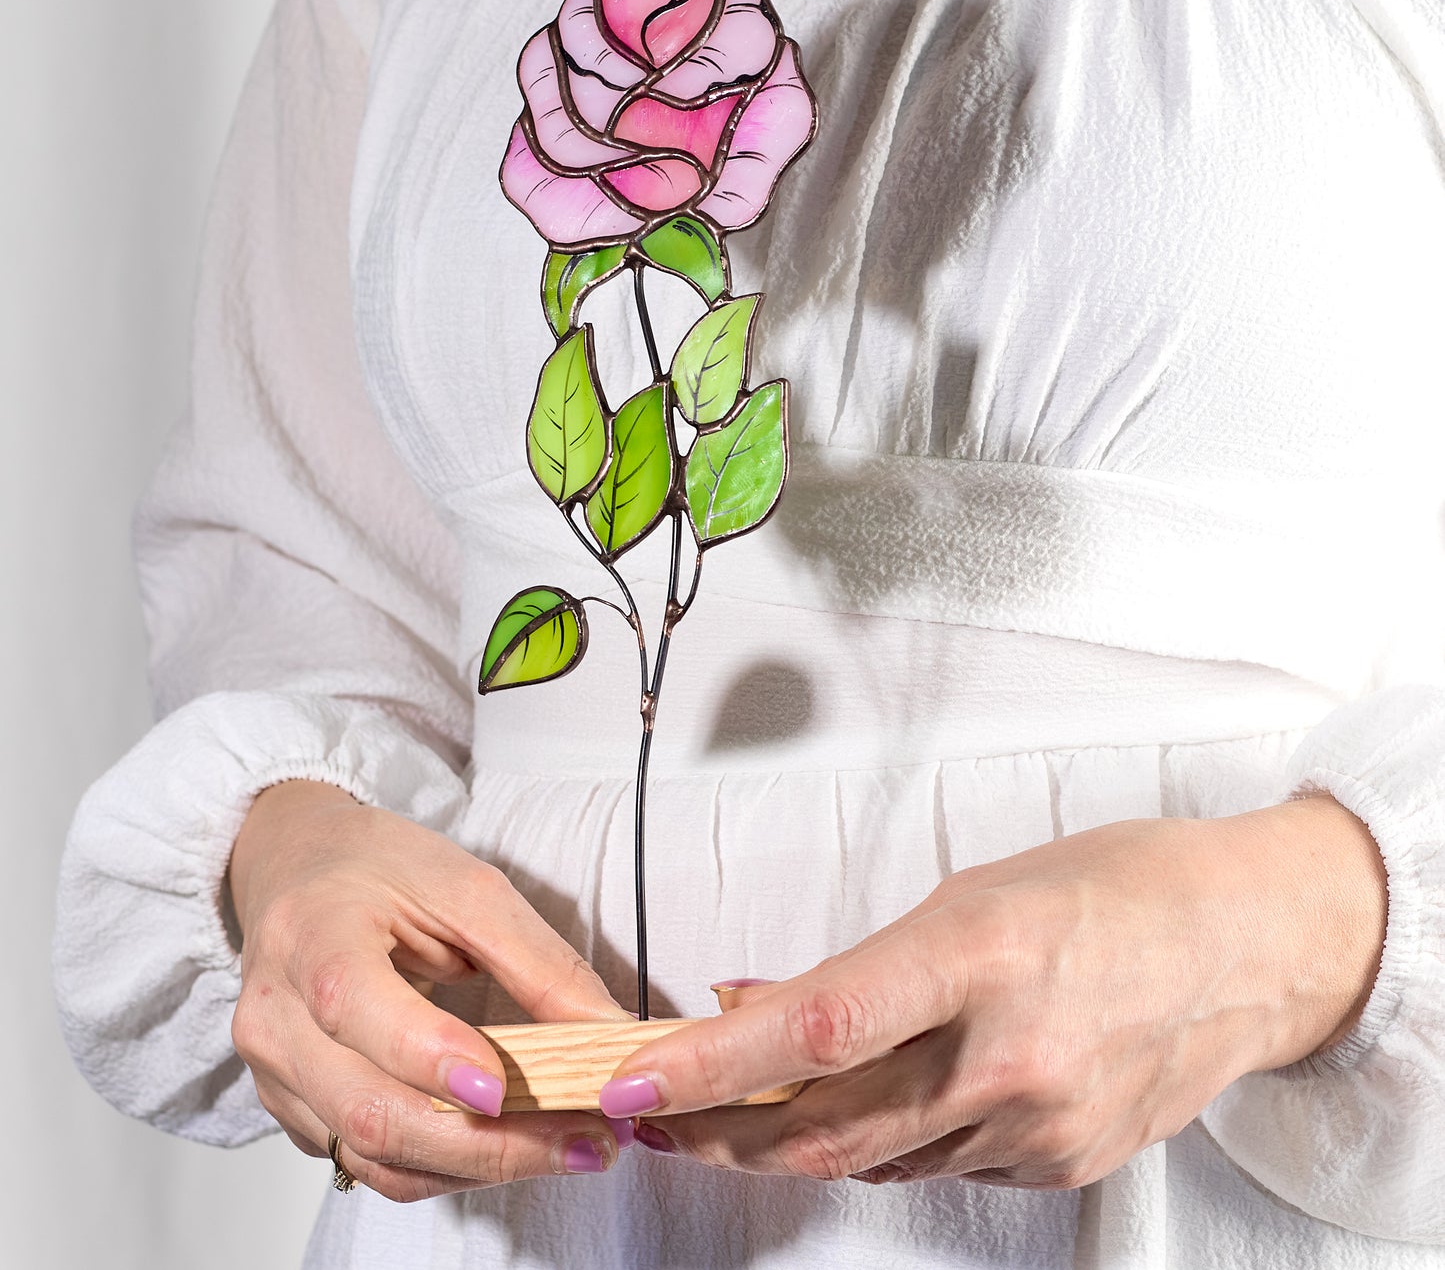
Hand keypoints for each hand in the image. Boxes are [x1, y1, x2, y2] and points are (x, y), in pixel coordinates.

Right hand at [227, 778, 635, 1199]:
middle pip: (371, 1110)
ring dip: (480, 1167)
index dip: (429, 1056)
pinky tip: (511, 1146)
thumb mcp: (467, 886)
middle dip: (488, 1142)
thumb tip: (608, 1030)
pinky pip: (372, 1163)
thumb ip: (537, 961)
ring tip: (568, 1149)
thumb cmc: (380, 869)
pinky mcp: (296, 1111)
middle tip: (584, 1140)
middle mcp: (276, 1018)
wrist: (301, 870)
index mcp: (311, 936)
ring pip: (376, 1155)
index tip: (505, 1088)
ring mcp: (278, 1075)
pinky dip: (449, 1166)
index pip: (356, 1007)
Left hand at [600, 796, 1386, 1187]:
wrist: (1242, 948)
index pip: (818, 1027)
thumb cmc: (1107, 889)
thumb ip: (860, 966)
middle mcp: (1009, 1054)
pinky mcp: (1060, 1168)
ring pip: (874, 1155)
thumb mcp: (969, 893)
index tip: (638, 1079)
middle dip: (723, 1127)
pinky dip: (888, 1139)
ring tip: (739, 1105)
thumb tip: (753, 1005)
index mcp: (979, 953)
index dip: (713, 1064)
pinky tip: (872, 1102)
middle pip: (827, 1123)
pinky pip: (940, 1166)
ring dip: (796, 1135)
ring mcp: (1039, 1125)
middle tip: (660, 1111)